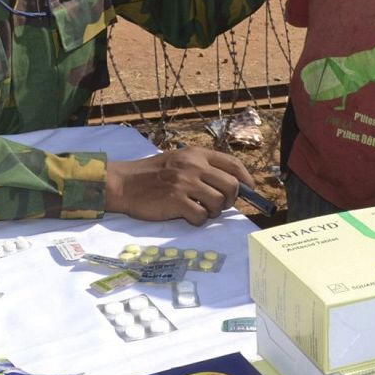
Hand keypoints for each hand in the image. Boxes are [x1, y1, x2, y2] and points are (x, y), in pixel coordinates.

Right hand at [105, 148, 255, 225]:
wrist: (124, 183)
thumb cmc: (152, 175)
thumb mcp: (179, 160)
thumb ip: (203, 168)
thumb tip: (233, 185)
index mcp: (197, 154)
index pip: (233, 164)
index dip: (246, 179)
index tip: (249, 189)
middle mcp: (194, 166)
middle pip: (231, 186)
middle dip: (230, 200)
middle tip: (219, 205)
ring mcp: (185, 183)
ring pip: (219, 203)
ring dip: (213, 212)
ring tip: (199, 209)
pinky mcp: (177, 201)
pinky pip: (201, 216)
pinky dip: (197, 220)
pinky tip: (186, 215)